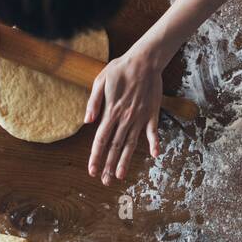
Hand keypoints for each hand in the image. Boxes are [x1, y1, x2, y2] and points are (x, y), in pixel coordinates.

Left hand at [84, 44, 164, 185]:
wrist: (144, 60)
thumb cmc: (120, 69)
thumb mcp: (100, 80)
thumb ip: (93, 102)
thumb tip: (87, 121)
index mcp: (111, 111)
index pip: (101, 139)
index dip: (96, 156)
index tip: (92, 171)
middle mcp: (125, 118)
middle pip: (115, 146)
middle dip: (109, 165)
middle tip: (105, 181)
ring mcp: (140, 117)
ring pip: (131, 143)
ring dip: (126, 161)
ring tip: (121, 176)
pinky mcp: (152, 113)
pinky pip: (153, 131)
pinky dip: (154, 143)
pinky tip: (155, 155)